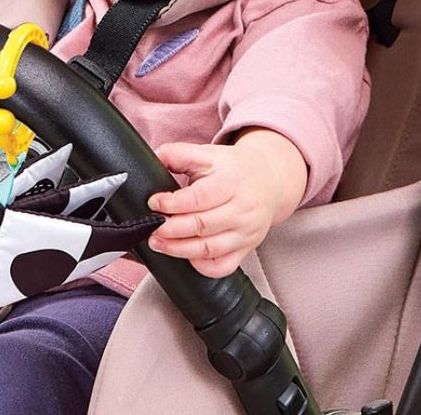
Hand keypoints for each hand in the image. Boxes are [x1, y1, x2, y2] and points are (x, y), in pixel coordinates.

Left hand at [146, 131, 307, 278]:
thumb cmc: (232, 168)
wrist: (269, 180)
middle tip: (150, 228)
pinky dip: (202, 266)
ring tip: (158, 243)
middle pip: (202, 225)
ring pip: (210, 249)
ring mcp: (247, 231)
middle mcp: (243, 208)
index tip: (153, 203)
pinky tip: (186, 257)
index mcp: (232, 181)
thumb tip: (153, 160)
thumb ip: (178, 154)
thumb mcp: (207, 153)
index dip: (173, 203)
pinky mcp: (247, 248)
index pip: (200, 197)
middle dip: (171, 230)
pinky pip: (223, 266)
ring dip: (179, 249)